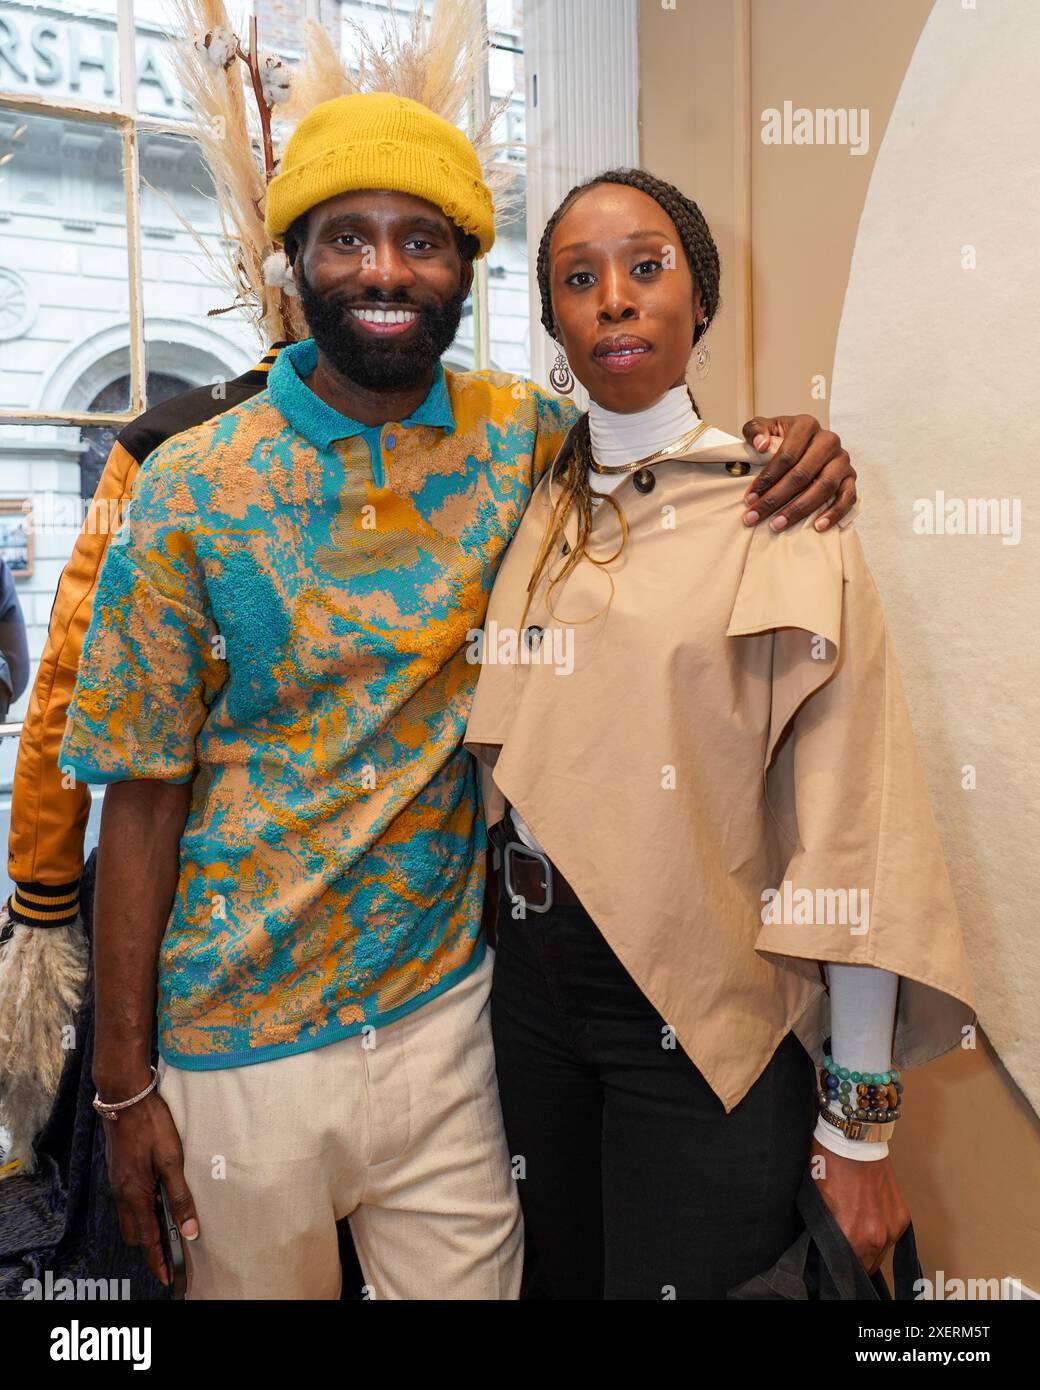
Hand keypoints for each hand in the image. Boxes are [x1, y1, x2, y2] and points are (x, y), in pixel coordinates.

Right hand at [101, 1084, 198, 1286]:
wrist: (124, 1099)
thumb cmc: (151, 1126)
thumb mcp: (171, 1160)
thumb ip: (179, 1197)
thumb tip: (189, 1231)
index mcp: (135, 1195)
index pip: (146, 1239)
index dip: (157, 1260)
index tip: (166, 1278)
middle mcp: (121, 1194)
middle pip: (135, 1233)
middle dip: (150, 1247)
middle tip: (170, 1253)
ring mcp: (116, 1182)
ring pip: (129, 1218)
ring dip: (145, 1227)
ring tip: (166, 1227)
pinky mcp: (117, 1172)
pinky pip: (126, 1202)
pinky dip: (140, 1210)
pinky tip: (155, 1199)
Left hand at [740, 415, 856, 531]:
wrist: (805, 444)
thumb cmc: (781, 439)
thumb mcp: (764, 428)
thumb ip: (755, 430)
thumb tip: (761, 445)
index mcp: (806, 426)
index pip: (786, 455)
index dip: (766, 479)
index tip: (749, 498)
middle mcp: (828, 440)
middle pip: (802, 474)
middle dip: (776, 499)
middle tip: (756, 516)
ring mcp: (842, 460)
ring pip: (824, 487)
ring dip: (800, 509)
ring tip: (778, 525)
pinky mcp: (851, 477)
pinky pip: (848, 497)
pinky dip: (834, 513)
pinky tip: (817, 527)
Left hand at [810, 1136, 910, 1274]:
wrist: (855, 1140)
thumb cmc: (830, 1165)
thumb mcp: (818, 1201)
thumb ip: (826, 1231)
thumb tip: (825, 1248)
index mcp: (852, 1234)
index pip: (847, 1269)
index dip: (838, 1267)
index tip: (833, 1263)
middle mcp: (877, 1236)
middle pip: (866, 1266)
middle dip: (854, 1261)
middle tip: (843, 1249)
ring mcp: (893, 1227)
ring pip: (880, 1255)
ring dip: (869, 1251)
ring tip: (856, 1236)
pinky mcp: (902, 1217)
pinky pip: (891, 1239)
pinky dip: (881, 1236)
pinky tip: (869, 1224)